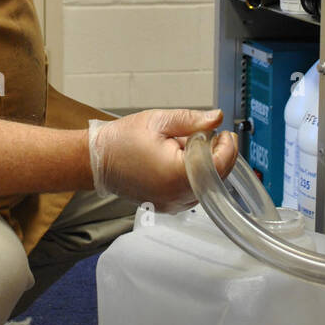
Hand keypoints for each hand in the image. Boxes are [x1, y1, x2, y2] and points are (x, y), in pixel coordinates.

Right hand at [88, 108, 237, 211]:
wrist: (96, 160)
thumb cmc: (122, 140)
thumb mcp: (159, 121)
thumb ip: (192, 120)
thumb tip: (217, 118)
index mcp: (176, 174)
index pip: (220, 166)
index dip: (228, 147)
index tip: (225, 133)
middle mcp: (176, 195)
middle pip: (217, 177)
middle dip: (217, 154)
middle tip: (209, 135)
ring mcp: (172, 204)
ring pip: (207, 186)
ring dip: (206, 166)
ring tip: (187, 146)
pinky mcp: (168, 206)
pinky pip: (193, 192)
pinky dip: (195, 176)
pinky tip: (180, 161)